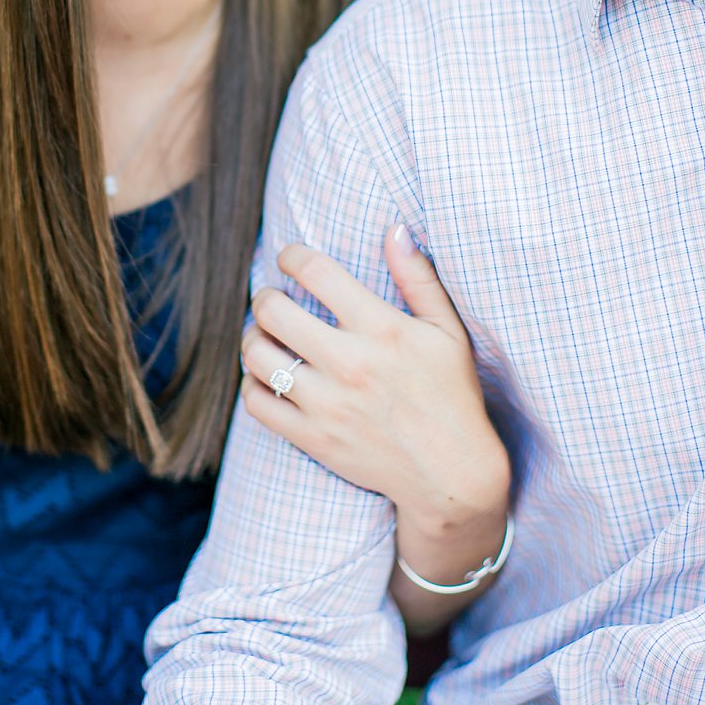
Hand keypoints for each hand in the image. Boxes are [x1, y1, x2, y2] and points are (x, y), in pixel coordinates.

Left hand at [240, 225, 508, 529]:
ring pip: (256, 354)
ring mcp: (327, 404)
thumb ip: (418, 277)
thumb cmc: (451, 396)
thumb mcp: (448, 332)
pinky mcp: (312, 438)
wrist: (451, 476)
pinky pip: (256, 401)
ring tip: (267, 336)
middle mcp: (350, 364)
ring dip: (254, 337)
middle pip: (272, 310)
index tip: (288, 258)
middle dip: (265, 296)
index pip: (316, 272)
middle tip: (273, 299)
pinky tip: (269, 376)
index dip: (291, 256)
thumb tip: (395, 228)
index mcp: (382, 330)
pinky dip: (252, 383)